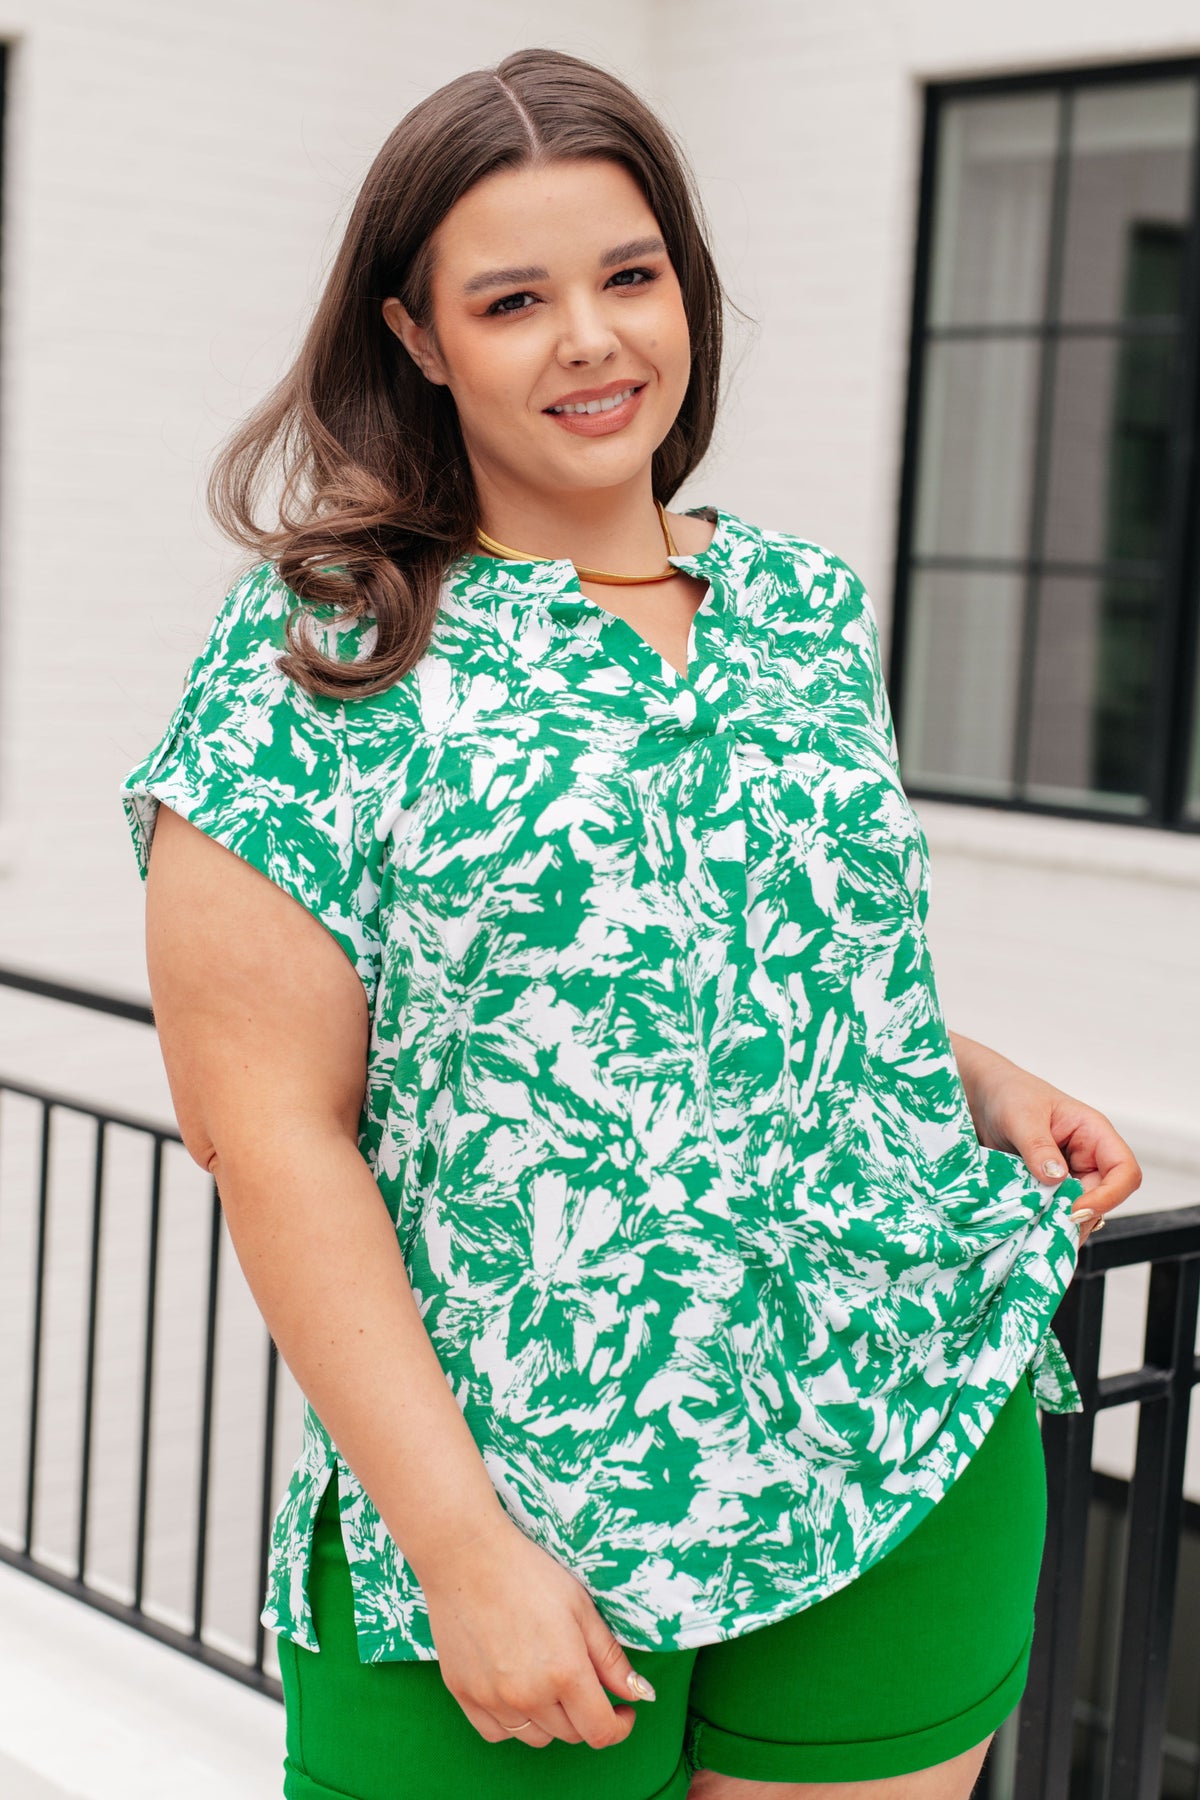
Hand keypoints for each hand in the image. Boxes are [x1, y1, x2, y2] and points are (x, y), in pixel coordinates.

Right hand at [416, 1509, 655, 1748]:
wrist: (466, 1556)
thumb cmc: (527, 1573)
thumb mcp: (581, 1608)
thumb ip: (611, 1659)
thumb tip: (641, 1694)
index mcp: (565, 1673)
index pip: (600, 1731)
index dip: (620, 1727)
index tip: (623, 1711)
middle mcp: (529, 1696)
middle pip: (570, 1734)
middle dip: (586, 1714)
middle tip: (584, 1681)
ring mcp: (493, 1699)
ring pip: (535, 1737)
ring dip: (551, 1721)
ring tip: (548, 1682)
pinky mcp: (464, 1695)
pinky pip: (497, 1732)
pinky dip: (514, 1723)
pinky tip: (517, 1693)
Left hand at [951, 1039, 1141, 1245]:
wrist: (981, 1096)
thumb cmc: (1009, 1094)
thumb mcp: (1021, 1116)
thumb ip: (1038, 1146)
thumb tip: (1056, 1178)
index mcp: (1093, 1134)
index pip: (1124, 1171)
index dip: (1110, 1196)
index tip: (1077, 1210)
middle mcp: (1087, 1158)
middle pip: (1103, 1198)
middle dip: (1079, 1216)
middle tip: (1049, 1231)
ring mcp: (1068, 1175)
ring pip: (1079, 1210)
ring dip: (1060, 1223)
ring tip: (1034, 1231)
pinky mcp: (1047, 1188)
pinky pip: (1054, 1211)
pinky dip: (1044, 1222)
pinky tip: (1025, 1227)